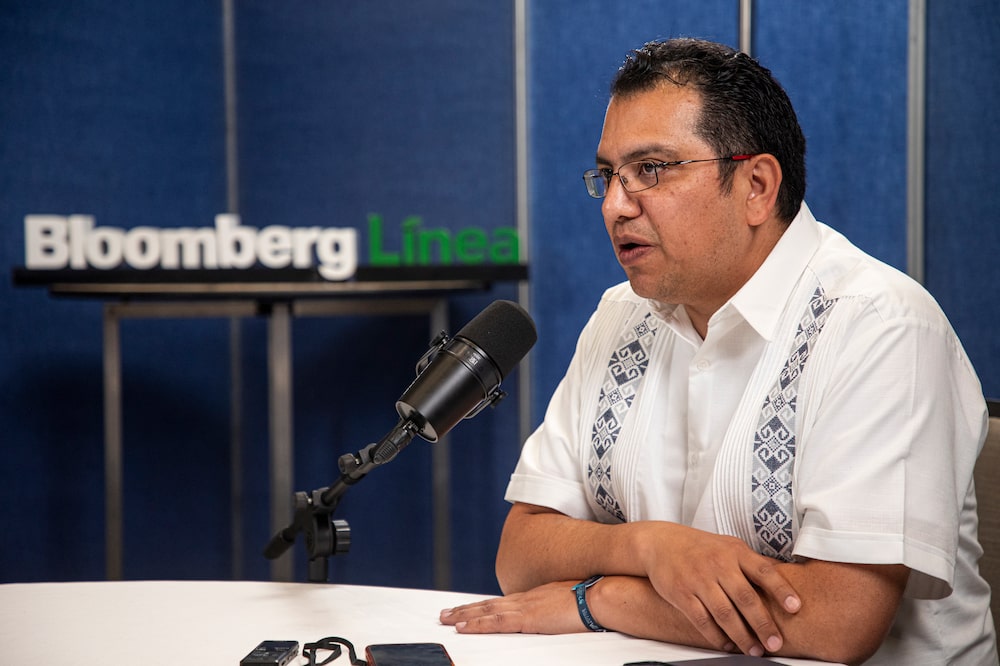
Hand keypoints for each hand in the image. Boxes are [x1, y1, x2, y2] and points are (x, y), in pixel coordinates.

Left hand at [439, 581, 588, 634]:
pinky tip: (463, 627)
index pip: (505, 602)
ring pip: (487, 611)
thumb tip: (564, 615)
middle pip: (490, 604)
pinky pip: (496, 622)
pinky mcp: (528, 618)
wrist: (602, 596)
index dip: (485, 606)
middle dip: (467, 609)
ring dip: (464, 615)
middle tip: (447, 613)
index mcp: (538, 596)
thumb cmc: (596, 600)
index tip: (471, 609)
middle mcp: (527, 598)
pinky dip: (477, 624)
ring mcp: (526, 606)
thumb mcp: (575, 604)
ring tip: (446, 620)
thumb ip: (562, 610)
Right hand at [635, 522, 799, 656]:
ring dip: (742, 636)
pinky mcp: (681, 594)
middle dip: (763, 624)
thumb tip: (786, 579)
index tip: (795, 608)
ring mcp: (698, 579)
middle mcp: (718, 564)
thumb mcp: (728, 545)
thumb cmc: (701, 547)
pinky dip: (717, 636)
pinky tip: (727, 644)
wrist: (660, 543)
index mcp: (734, 551)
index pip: (763, 570)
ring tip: (754, 650)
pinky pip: (702, 620)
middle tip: (775, 643)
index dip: (781, 589)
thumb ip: (752, 562)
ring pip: (725, 614)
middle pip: (746, 598)